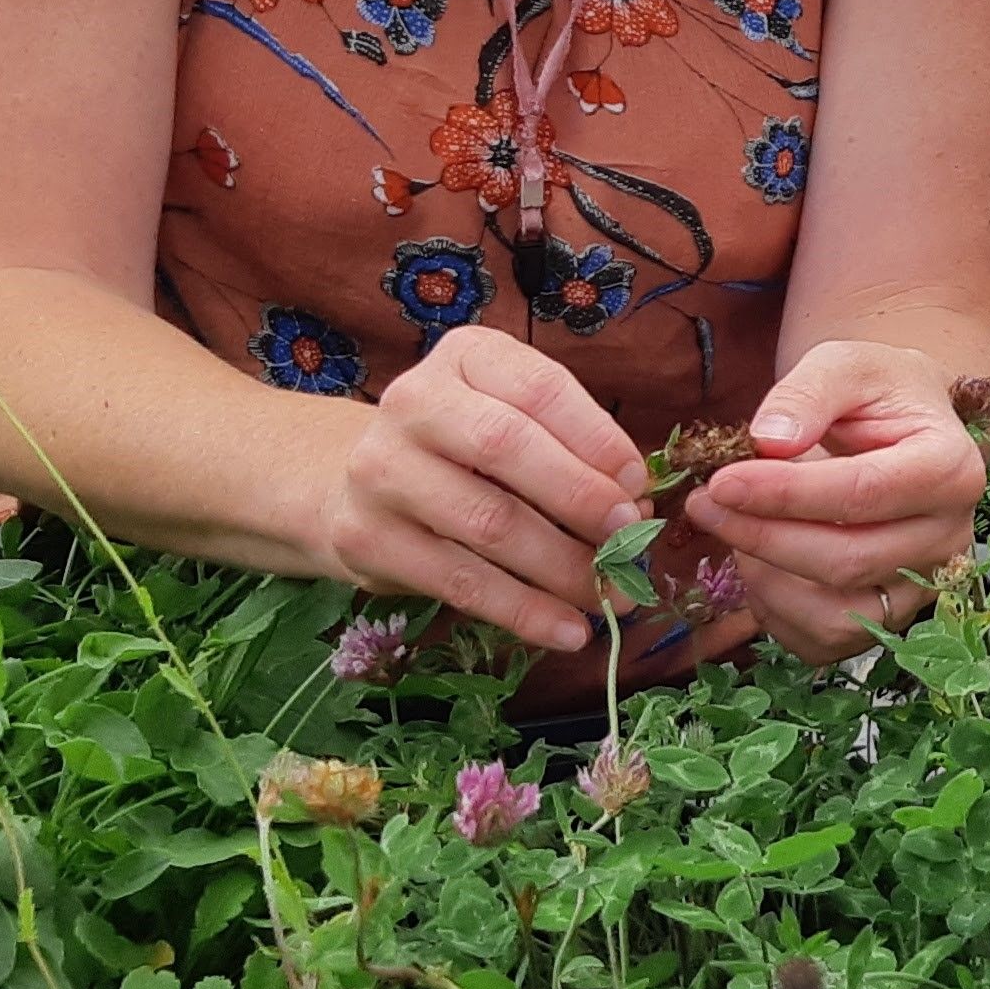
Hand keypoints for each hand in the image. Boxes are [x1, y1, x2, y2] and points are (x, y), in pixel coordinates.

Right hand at [321, 324, 645, 653]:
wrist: (350, 483)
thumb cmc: (463, 449)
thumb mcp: (514, 421)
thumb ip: (573, 450)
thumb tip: (638, 505)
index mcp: (465, 358)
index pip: (539, 389)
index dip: (596, 439)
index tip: (639, 484)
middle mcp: (414, 402)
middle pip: (507, 448)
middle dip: (581, 499)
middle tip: (630, 541)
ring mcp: (382, 469)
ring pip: (488, 523)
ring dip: (562, 568)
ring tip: (613, 597)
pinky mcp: (366, 538)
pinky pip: (459, 582)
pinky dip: (523, 611)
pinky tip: (567, 630)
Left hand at [692, 339, 989, 663]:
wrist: (906, 431)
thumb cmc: (876, 396)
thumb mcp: (846, 365)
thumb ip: (808, 392)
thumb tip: (769, 440)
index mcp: (950, 468)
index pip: (862, 494)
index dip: (784, 494)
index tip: (721, 482)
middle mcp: (949, 537)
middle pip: (846, 559)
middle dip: (762, 536)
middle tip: (704, 504)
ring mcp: (924, 586)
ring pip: (836, 614)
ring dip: (766, 578)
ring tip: (733, 529)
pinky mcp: (892, 618)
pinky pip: (825, 639)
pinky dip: (777, 611)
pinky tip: (757, 564)